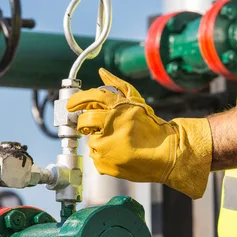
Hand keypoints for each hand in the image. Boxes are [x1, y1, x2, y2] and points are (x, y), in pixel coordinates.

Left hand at [67, 69, 212, 199]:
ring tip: (116, 142)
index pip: (90, 98)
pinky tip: (118, 153)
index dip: (77, 100)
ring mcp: (105, 146)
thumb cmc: (150, 126)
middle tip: (93, 126)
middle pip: (84, 121)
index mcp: (117, 107)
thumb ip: (117, 84)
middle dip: (85, 123)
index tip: (71, 104)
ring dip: (98, 140)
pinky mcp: (104, 163)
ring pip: (90, 140)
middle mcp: (109, 125)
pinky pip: (95, 157)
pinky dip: (103, 155)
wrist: (165, 153)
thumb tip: (101, 72)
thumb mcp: (136, 100)